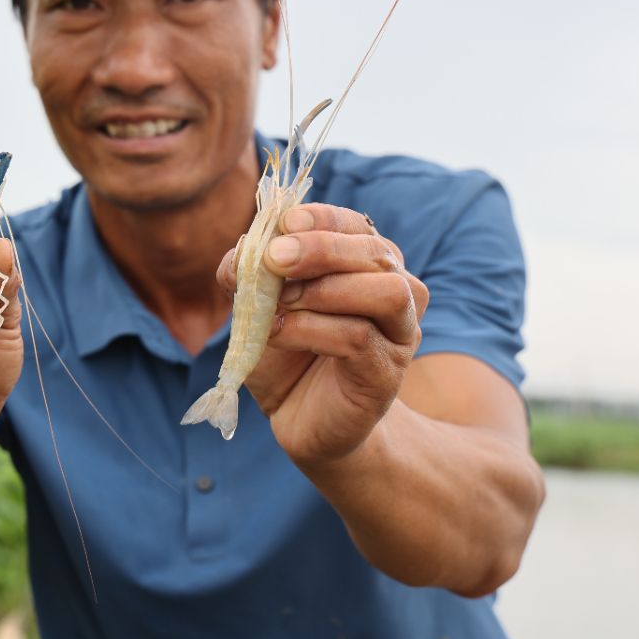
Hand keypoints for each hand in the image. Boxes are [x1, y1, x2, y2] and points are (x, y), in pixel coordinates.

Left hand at [216, 203, 428, 464]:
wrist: (300, 419)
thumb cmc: (285, 354)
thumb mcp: (258, 307)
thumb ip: (248, 276)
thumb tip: (239, 256)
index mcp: (366, 266)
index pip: (357, 226)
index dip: (323, 218)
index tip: (284, 223)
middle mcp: (396, 292)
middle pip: (376, 253)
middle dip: (322, 249)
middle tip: (274, 258)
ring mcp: (399, 333)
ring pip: (385, 292)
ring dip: (325, 290)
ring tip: (280, 304)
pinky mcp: (388, 372)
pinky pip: (359, 338)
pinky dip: (312, 329)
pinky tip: (279, 333)